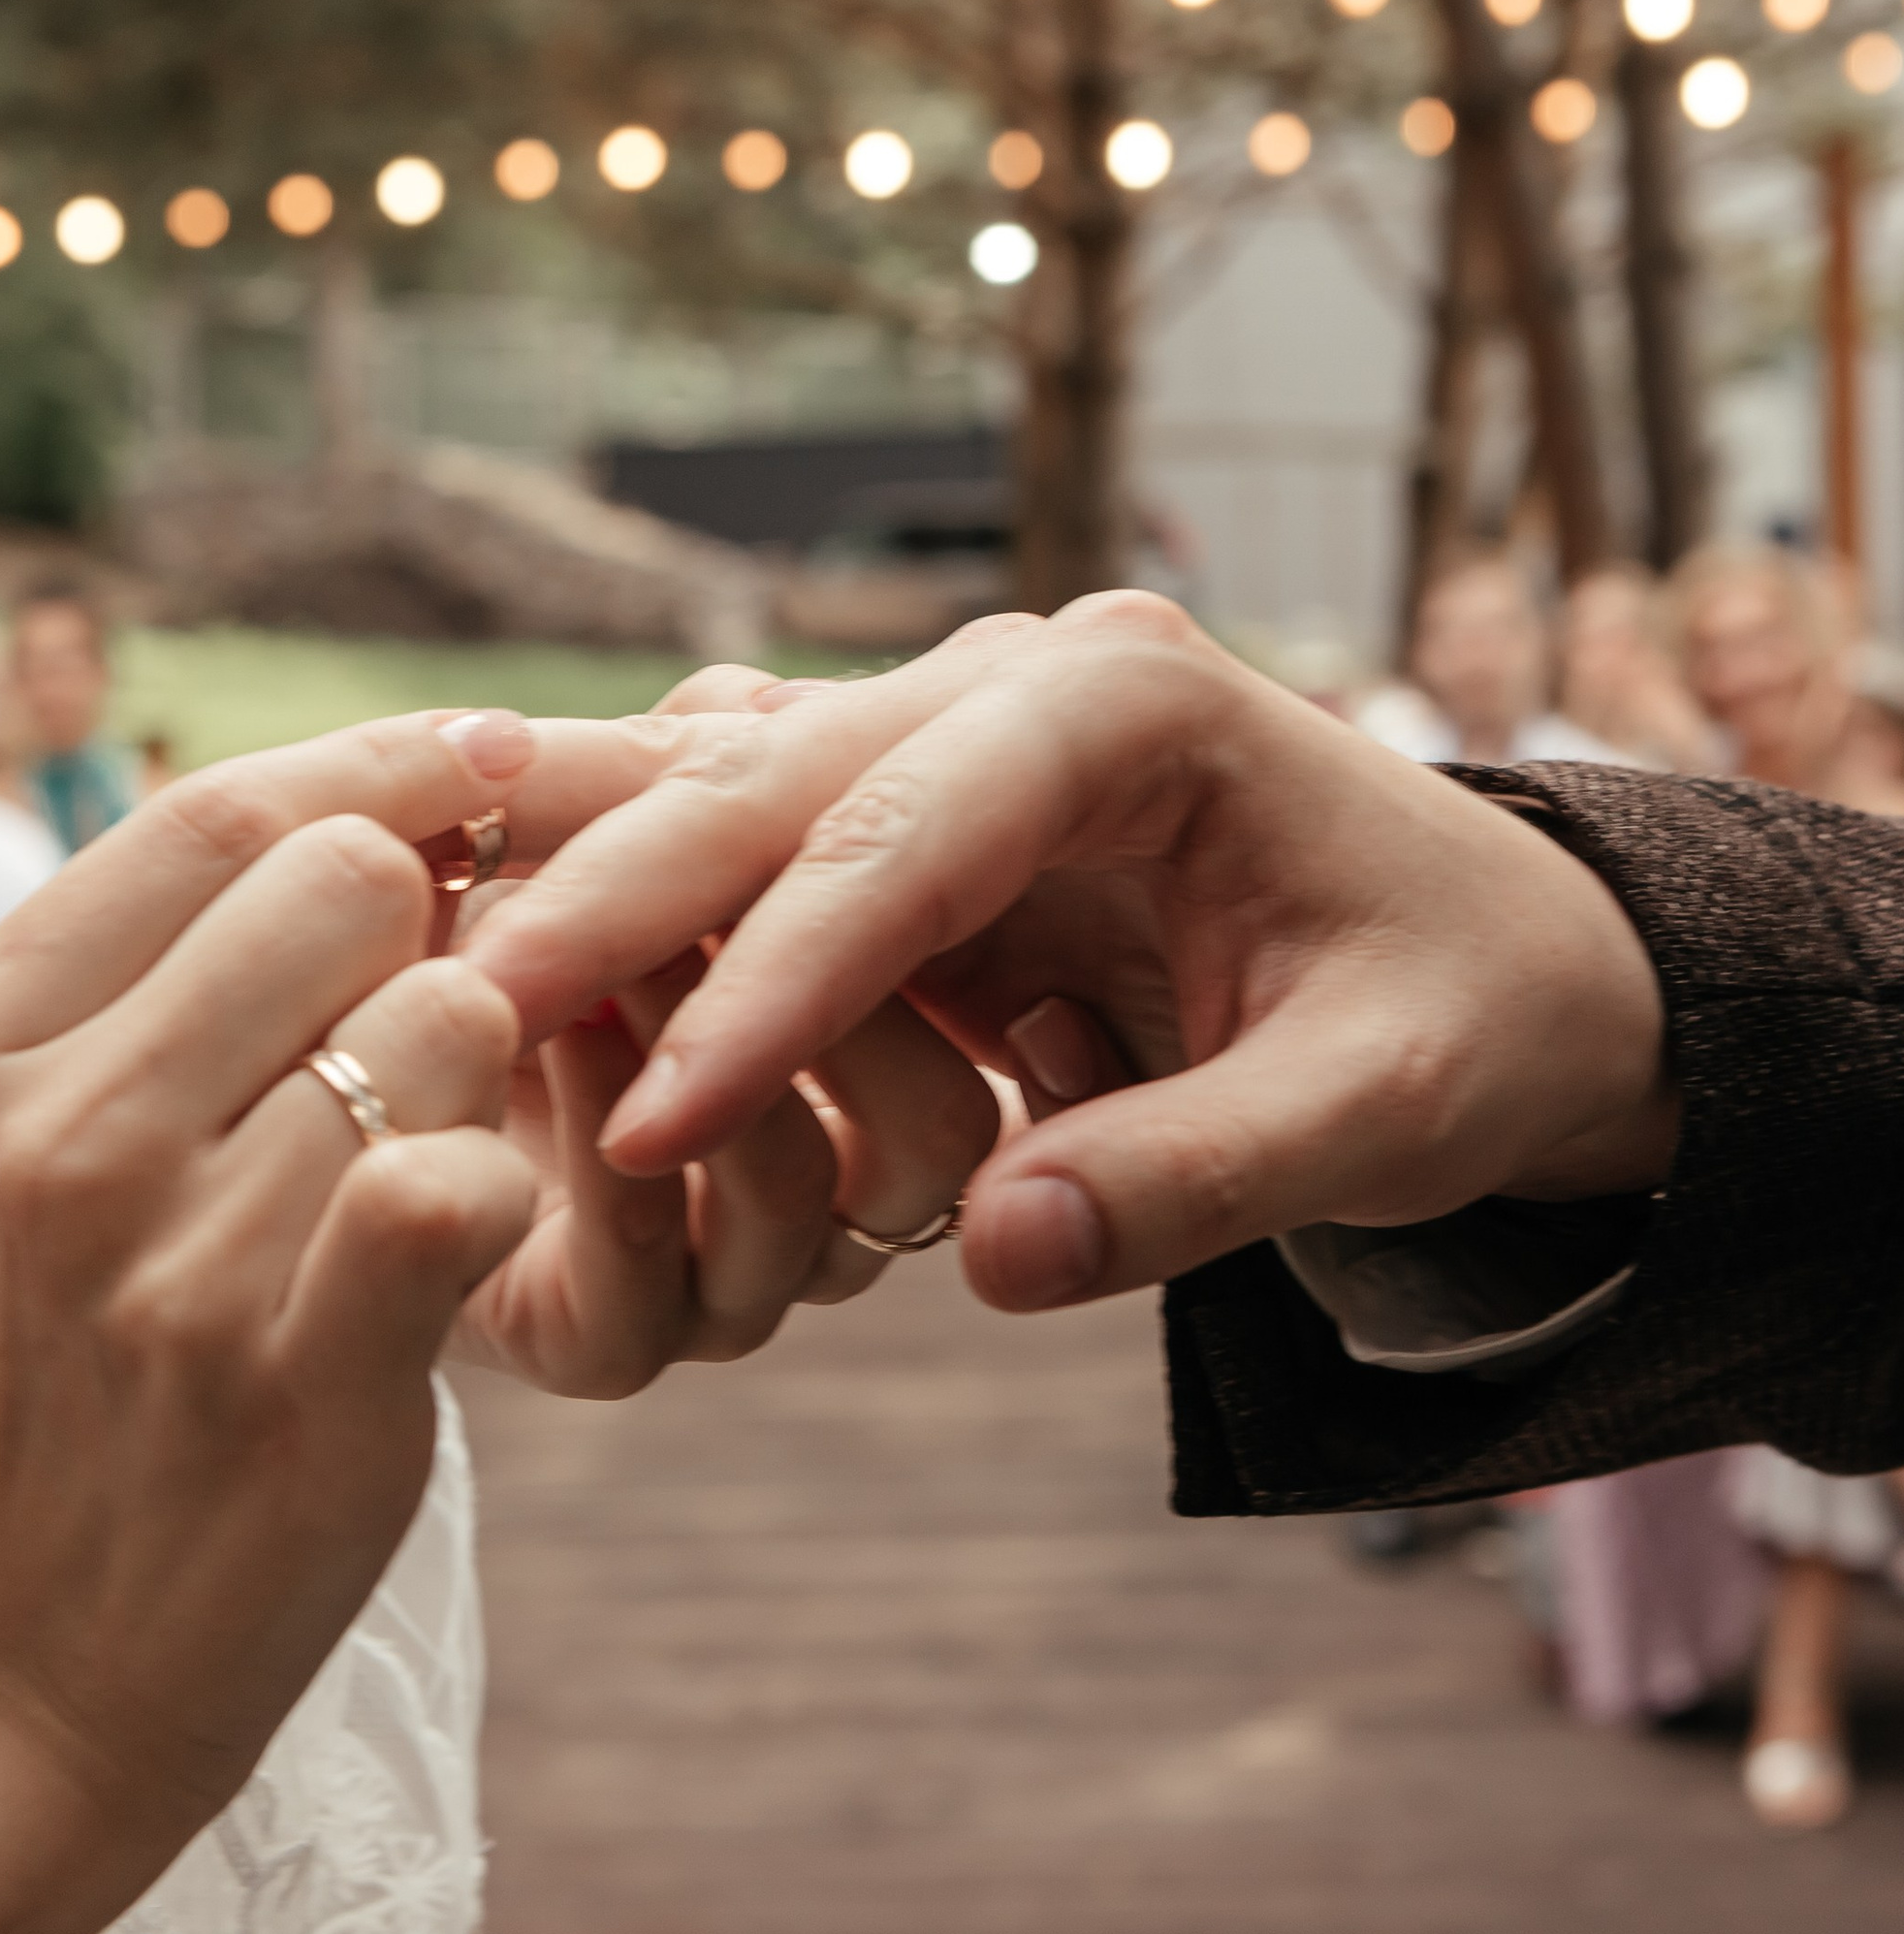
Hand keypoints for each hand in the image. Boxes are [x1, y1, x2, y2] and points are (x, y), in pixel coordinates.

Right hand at [0, 712, 559, 1933]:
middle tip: (441, 1001)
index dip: (384, 762)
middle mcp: (43, 1132)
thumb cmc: (39, 1371)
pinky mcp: (289, 1379)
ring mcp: (161, 1262)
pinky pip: (462, 1178)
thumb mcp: (4, 1145)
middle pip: (346, 879)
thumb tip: (379, 802)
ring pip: (445, 1017)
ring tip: (422, 1149)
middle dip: (437, 919)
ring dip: (480, 1070)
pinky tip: (455, 1236)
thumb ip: (148, 973)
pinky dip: (501, 1186)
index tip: (490, 757)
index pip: (215, 810)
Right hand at [463, 597, 1678, 1314]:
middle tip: (454, 1009)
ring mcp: (953, 733)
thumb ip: (1193, 1178)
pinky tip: (512, 942)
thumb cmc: (1463, 1012)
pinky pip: (748, 845)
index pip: (909, 834)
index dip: (773, 984)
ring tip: (428, 948)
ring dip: (589, 876)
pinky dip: (635, 896)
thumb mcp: (1380, 1110)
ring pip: (725, 784)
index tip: (653, 1123)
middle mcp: (1017, 681)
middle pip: (772, 773)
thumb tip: (991, 1252)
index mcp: (1133, 701)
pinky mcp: (914, 810)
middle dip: (619, 899)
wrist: (1505, 957)